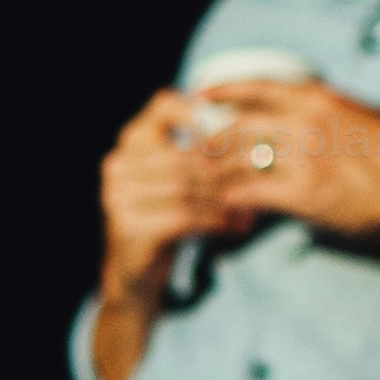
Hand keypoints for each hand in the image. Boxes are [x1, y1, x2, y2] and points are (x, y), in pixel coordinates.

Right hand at [97, 91, 248, 302]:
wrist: (136, 273)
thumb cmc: (167, 218)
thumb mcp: (181, 181)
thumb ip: (204, 157)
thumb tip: (257, 145)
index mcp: (130, 142)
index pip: (163, 106)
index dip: (202, 112)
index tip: (234, 133)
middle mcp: (118, 164)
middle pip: (185, 154)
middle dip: (228, 167)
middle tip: (262, 177)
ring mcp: (117, 196)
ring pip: (187, 187)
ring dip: (225, 199)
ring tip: (252, 208)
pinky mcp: (127, 228)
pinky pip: (182, 217)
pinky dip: (214, 220)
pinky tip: (236, 226)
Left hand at [185, 79, 379, 245]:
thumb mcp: (368, 114)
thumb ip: (335, 110)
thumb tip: (319, 105)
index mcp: (319, 99)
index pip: (257, 86)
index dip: (222, 89)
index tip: (198, 93)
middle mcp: (304, 124)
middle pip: (235, 126)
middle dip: (206, 140)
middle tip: (187, 152)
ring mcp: (301, 159)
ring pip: (235, 160)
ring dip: (210, 174)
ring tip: (194, 185)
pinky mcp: (302, 194)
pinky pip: (249, 194)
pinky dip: (231, 203)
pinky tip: (223, 211)